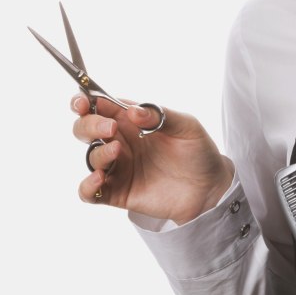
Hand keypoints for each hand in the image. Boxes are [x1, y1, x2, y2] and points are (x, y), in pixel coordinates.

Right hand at [71, 94, 233, 223]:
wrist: (211, 188)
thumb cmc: (199, 152)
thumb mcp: (186, 127)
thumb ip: (160, 116)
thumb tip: (133, 111)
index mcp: (131, 122)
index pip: (99, 107)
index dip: (85, 102)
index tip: (84, 102)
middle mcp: (121, 143)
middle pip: (85, 129)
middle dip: (89, 124)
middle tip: (110, 128)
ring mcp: (119, 169)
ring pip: (90, 158)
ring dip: (99, 153)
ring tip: (118, 152)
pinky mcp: (119, 193)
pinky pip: (90, 192)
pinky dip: (87, 186)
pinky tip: (99, 179)